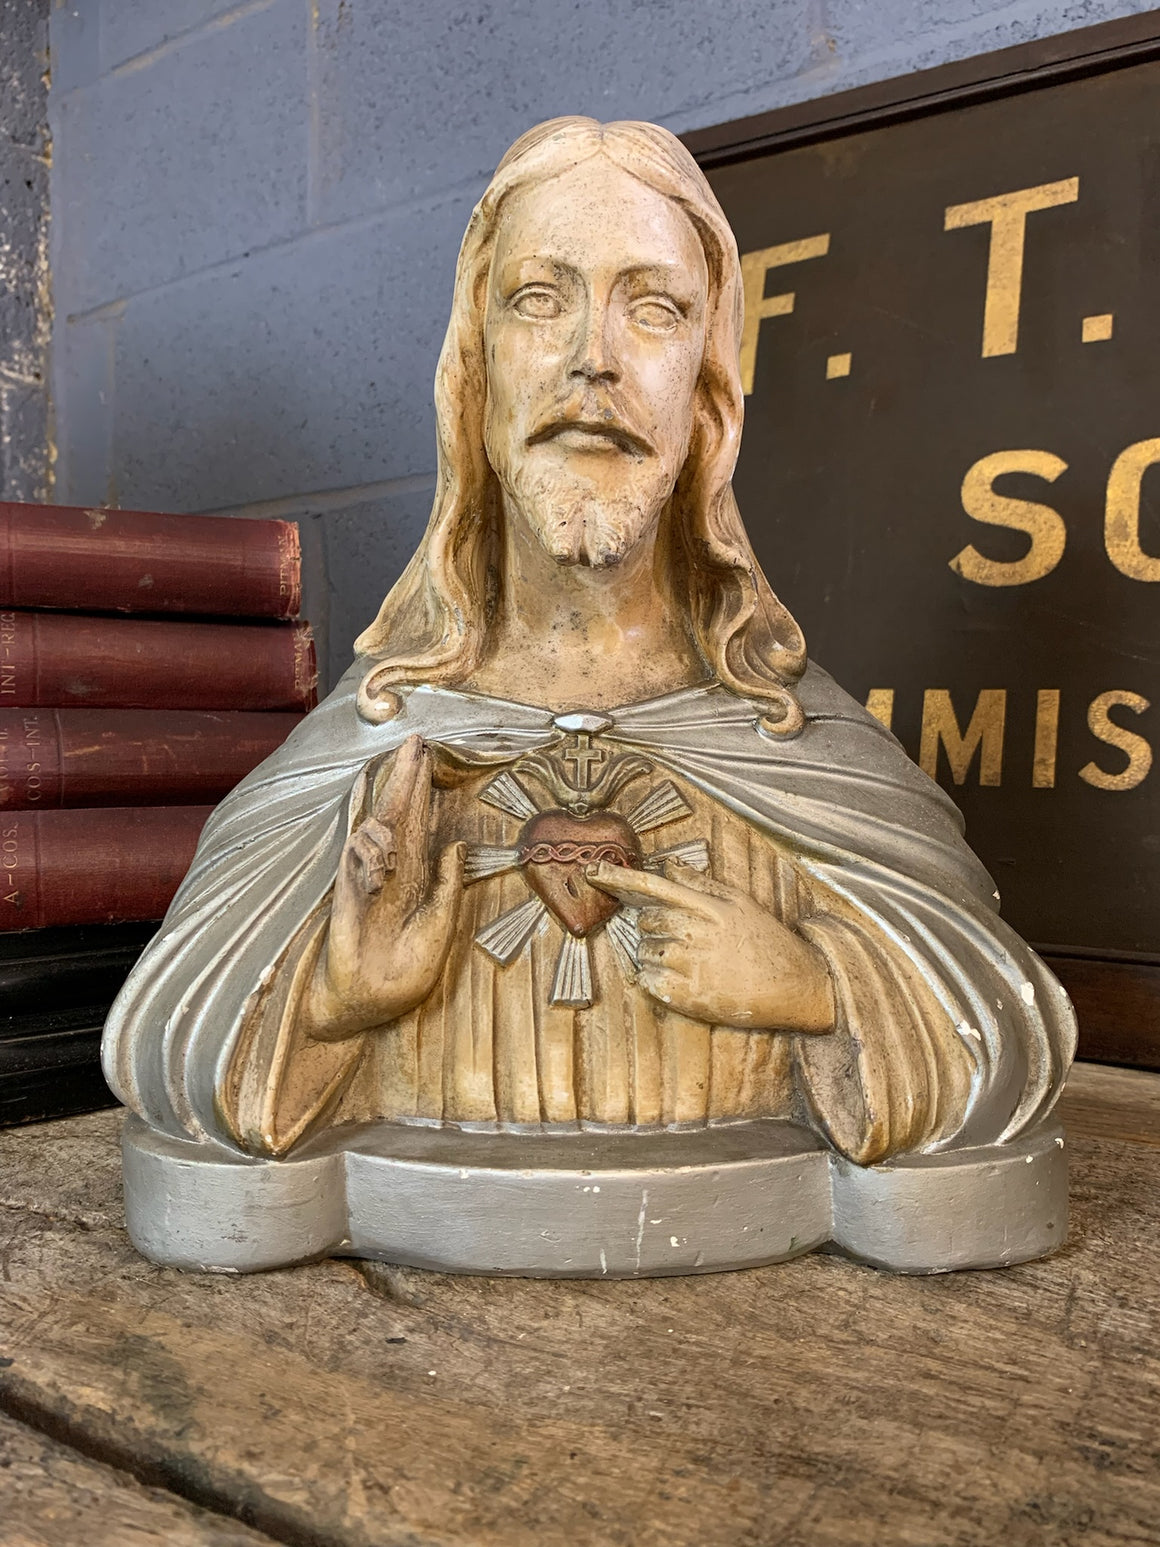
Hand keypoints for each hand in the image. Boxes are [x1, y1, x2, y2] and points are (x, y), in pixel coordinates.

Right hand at [305, 735, 464, 1040]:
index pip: (418, 826)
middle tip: (417, 739)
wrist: (368, 1002)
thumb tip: (456, 846)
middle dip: (408, 778)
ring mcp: (365, 881)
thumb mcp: (439, 929)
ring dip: (391, 809)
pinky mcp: (347, 896)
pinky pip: (353, 857)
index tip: (429, 758)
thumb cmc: (402, 974)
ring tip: (400, 797)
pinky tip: (368, 815)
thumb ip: (448, 890)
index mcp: (410, 880)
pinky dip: (363, 839)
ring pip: (378, 828)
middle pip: (399, 815)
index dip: (423, 793)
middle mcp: (387, 872)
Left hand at [587, 860, 834, 1033]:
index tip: (590, 871)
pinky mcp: (685, 996)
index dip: (618, 878)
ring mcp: (689, 965)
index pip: (653, 886)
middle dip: (656, 927)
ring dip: (658, 954)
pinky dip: (658, 979)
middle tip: (687, 938)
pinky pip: (648, 980)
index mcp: (708, 905)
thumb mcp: (738, 903)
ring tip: (694, 961)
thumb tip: (668, 866)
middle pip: (645, 921)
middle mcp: (695, 932)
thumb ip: (700, 884)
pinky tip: (686, 979)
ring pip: (645, 951)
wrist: (795, 985)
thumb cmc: (765, 940)